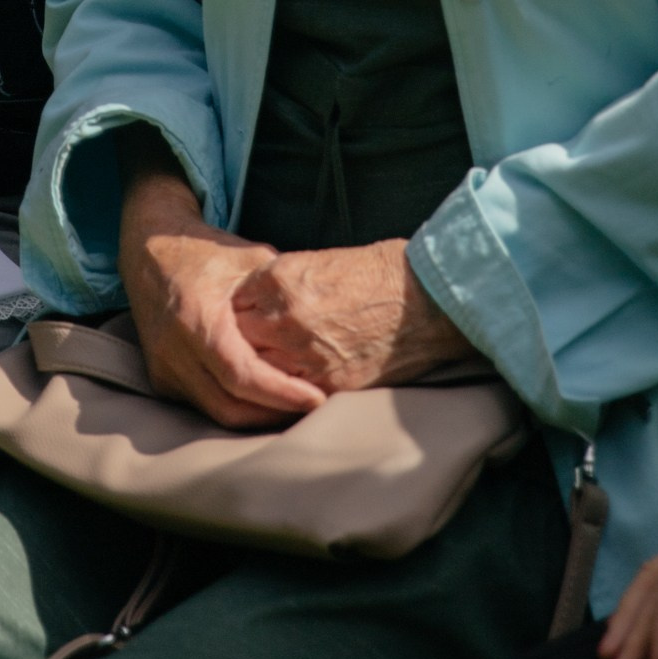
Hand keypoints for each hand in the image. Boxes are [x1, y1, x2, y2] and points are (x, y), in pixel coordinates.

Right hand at [119, 162, 326, 427]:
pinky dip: (235, 406)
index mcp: (196, 318)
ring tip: (294, 408)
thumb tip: (323, 315)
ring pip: (216, 412)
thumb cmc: (206, 252)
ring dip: (256, 416)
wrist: (149, 251)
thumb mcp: (250, 258)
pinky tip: (263, 399)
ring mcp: (164, 367)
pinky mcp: (161, 378)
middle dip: (274, 413)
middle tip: (313, 407)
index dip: (281, 393)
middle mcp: (174, 349)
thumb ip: (281, 291)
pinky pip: (203, 405)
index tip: (316, 398)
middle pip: (229, 405)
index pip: (242, 375)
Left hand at [232, 239, 478, 392]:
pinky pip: (288, 395)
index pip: (234, 303)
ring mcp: (303, 355)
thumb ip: (280, 284)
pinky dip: (285, 393)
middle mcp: (284, 318)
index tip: (246, 318)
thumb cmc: (378, 275)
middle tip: (250, 346)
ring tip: (266, 370)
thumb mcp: (317, 263)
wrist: (424, 300)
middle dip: (242, 342)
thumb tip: (257, 302)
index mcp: (279, 280)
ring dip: (261, 370)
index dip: (240, 312)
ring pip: (257, 371)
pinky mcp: (326, 384)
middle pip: (239, 339)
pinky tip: (289, 387)